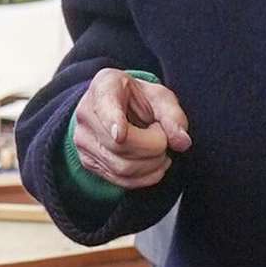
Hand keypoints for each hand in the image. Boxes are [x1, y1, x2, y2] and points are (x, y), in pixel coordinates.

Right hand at [73, 69, 190, 189]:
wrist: (120, 107)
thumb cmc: (141, 99)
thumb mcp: (160, 97)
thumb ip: (173, 116)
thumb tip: (182, 143)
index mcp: (105, 86)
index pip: (106, 104)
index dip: (113, 121)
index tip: (120, 135)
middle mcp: (86, 113)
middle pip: (121, 145)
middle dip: (154, 147)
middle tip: (163, 136)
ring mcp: (83, 139)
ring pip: (121, 167)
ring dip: (152, 165)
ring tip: (160, 149)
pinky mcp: (88, 161)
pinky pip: (119, 180)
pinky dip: (145, 178)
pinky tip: (155, 165)